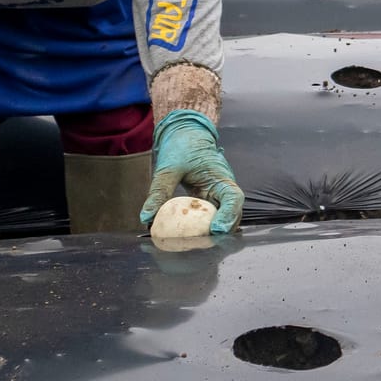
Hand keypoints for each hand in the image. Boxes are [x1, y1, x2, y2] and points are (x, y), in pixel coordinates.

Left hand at [141, 110, 242, 233]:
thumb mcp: (169, 168)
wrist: (184, 135)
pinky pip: (208, 218)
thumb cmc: (181, 147)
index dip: (229, 216)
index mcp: (221, 177)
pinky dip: (201, 229)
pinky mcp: (207, 202)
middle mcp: (223, 190)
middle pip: (232, 214)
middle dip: (222, 231)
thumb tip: (146, 218)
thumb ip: (159, 191)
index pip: (234, 198)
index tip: (215, 229)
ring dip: (212, 233)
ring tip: (193, 245)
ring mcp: (217, 197)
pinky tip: (186, 239)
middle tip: (203, 244)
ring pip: (223, 219)